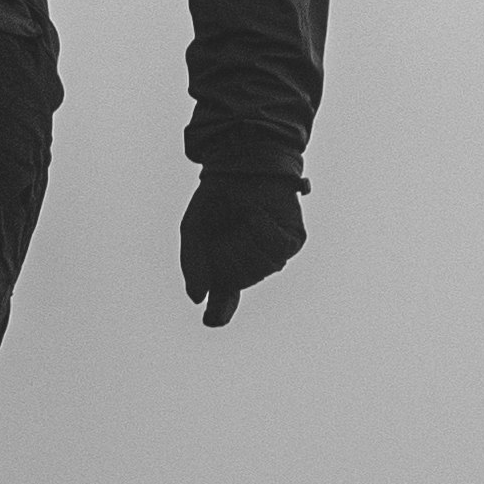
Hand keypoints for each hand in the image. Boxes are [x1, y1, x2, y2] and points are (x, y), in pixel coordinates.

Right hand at [181, 163, 305, 327]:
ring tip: (243, 217)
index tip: (213, 319)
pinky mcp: (292, 241)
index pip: (223, 303)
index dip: (219, 313)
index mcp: (225, 270)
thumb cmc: (217, 198)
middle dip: (228, 252)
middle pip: (239, 280)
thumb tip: (197, 298)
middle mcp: (251, 268)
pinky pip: (278, 249)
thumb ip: (191, 262)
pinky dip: (263, 230)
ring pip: (262, 268)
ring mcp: (274, 256)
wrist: (242, 164)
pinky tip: (254, 215)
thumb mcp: (192, 230)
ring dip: (247, 240)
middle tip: (226, 227)